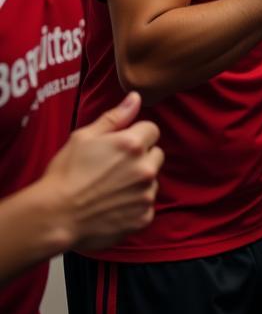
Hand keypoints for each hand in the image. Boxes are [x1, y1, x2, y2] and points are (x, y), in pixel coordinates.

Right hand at [43, 92, 162, 250]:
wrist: (54, 216)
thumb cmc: (65, 174)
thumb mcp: (84, 137)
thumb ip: (115, 116)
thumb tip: (136, 97)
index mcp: (133, 144)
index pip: (152, 130)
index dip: (136, 136)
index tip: (119, 147)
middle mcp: (145, 168)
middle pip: (156, 155)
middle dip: (141, 158)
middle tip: (114, 168)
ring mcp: (146, 194)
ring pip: (152, 180)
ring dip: (138, 182)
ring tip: (110, 189)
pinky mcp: (144, 217)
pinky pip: (147, 205)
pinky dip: (135, 206)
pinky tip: (113, 206)